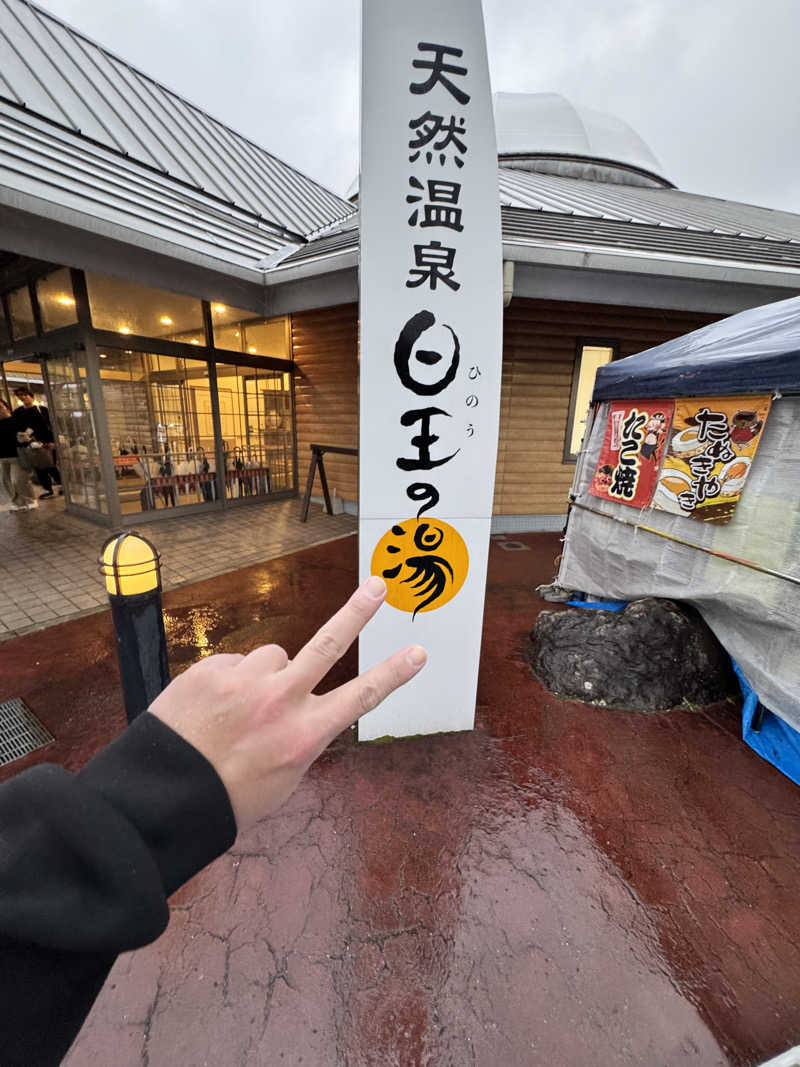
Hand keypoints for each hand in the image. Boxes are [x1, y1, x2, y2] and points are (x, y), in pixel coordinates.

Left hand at [148, 576, 425, 829]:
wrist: (161, 795)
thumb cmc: (226, 798)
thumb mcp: (282, 778)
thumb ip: (299, 737)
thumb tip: (303, 710)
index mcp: (304, 734)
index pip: (361, 698)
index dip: (393, 674)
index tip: (418, 652)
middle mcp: (280, 701)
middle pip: (328, 644)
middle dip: (357, 611)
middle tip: (376, 585)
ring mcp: (245, 680)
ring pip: (271, 657)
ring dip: (263, 674)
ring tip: (237, 709)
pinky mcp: (212, 669)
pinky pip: (233, 663)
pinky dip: (228, 681)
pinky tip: (210, 709)